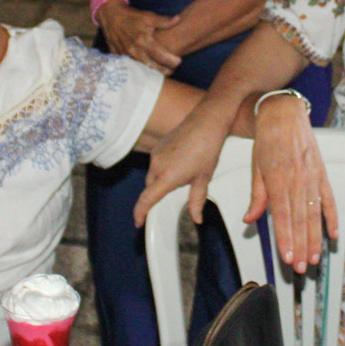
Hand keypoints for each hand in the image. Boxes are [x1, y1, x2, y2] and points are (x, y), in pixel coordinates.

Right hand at [97, 1, 181, 73]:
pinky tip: (148, 71)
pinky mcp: (119, 57)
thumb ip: (163, 21)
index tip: (179, 61)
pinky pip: (132, 68)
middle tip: (173, 69)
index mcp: (144, 41)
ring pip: (143, 69)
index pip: (161, 56)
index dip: (172, 61)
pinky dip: (141, 70)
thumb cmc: (132, 17)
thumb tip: (178, 19)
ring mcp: (126, 56)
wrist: (111, 16)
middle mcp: (135, 51)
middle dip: (165, 70)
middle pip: (153, 67)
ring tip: (164, 72)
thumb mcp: (148, 16)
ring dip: (154, 72)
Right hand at [136, 101, 235, 227]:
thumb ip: (197, 201)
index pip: (147, 200)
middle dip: (156, 196)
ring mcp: (156, 155)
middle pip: (150, 188)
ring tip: (181, 175)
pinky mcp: (158, 147)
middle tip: (170, 196)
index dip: (140, 213)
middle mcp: (157, 166)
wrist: (206, 123)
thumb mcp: (203, 179)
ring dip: (161, 181)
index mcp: (167, 177)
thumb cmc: (206, 149)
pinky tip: (179, 164)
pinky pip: (156, 164)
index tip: (138, 222)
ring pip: (153, 176)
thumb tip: (196, 218)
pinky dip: (163, 169)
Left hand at [246, 93, 334, 272]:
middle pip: (300, 221)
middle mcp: (297, 181)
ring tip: (315, 258)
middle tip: (301, 268)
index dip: (286, 239)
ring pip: (314, 214)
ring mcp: (312, 178)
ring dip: (315, 238)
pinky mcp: (322, 173)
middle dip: (301, 246)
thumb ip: (256, 196)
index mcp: (278, 180)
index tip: (287, 258)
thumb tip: (250, 219)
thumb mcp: (255, 167)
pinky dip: (332, 217)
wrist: (284, 114)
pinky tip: (334, 234)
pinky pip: (329, 199)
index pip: (283, 217)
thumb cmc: (267, 140)